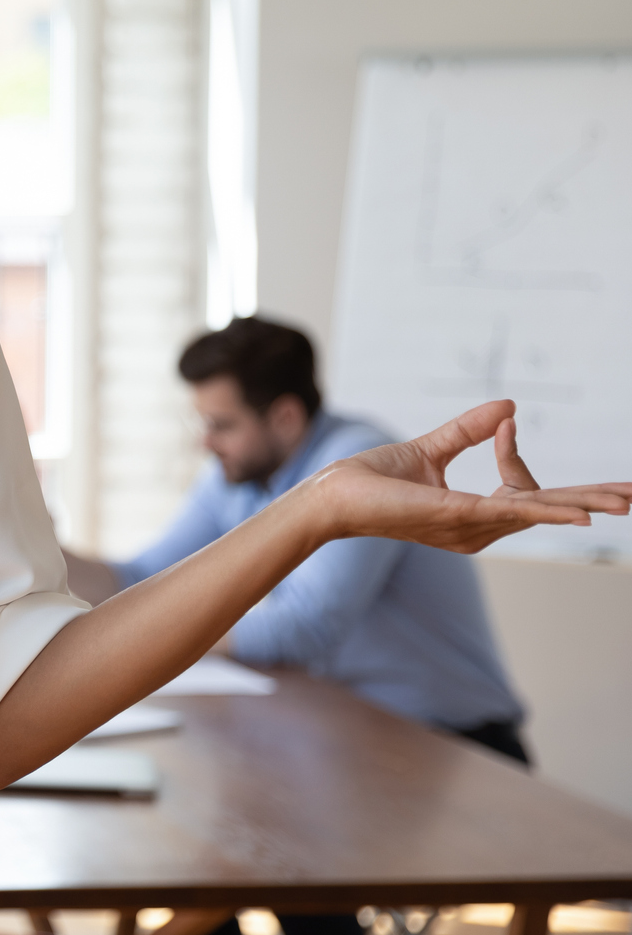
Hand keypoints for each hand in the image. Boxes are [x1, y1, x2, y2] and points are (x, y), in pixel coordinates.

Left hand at [306, 400, 630, 553]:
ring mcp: (470, 525)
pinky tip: (578, 513)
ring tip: (624, 500)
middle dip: (593, 500)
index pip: (524, 489)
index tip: (503, 423)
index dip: (517, 454)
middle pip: (548, 510)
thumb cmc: (372, 479)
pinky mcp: (456, 515)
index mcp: (475, 514)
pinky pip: (511, 512)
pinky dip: (546, 509)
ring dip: (583, 502)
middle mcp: (478, 528)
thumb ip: (469, 431)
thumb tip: (509, 406)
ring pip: (538, 511)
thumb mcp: (431, 449)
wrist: (331, 494)